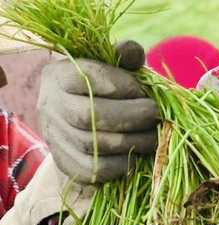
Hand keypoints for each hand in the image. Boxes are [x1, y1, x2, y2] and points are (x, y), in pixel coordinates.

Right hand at [37, 40, 159, 183]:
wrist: (83, 126)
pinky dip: (120, 165)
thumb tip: (133, 50)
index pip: (87, 76)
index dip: (121, 84)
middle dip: (132, 116)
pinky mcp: (66, 163)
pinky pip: (94, 169)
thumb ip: (125, 58)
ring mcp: (55, 136)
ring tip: (155, 137)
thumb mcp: (115, 69)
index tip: (144, 90)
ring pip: (95, 144)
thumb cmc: (106, 91)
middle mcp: (50, 105)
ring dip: (133, 142)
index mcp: (60, 74)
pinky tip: (137, 156)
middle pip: (91, 114)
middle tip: (157, 116)